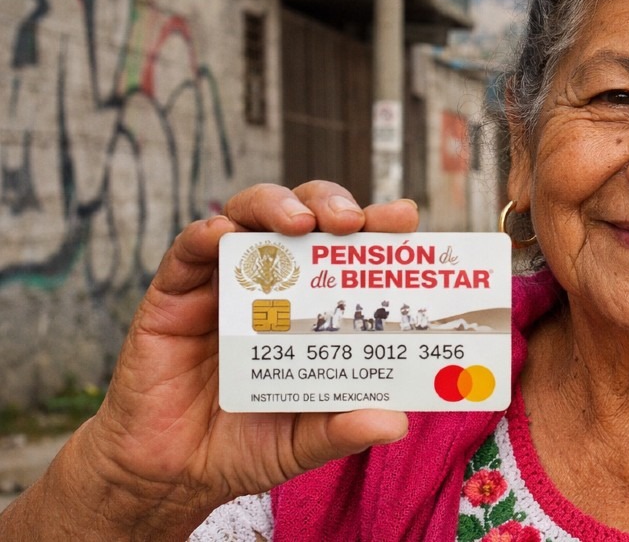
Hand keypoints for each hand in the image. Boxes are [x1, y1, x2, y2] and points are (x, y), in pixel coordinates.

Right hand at [0, 182, 415, 538]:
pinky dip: (208, 233)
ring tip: (300, 222)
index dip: (377, 227)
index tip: (404, 218)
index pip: (351, 251)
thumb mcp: (306, 440)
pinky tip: (225, 235)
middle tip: (351, 221)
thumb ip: (345, 429)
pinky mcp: (174, 294)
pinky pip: (189, 250)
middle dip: (331, 204)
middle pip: (305, 217)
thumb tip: (396, 423)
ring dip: (276, 206)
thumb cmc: (245, 446)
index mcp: (314, 307)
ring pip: (250, 216)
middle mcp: (274, 284)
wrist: (173, 474)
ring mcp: (224, 284)